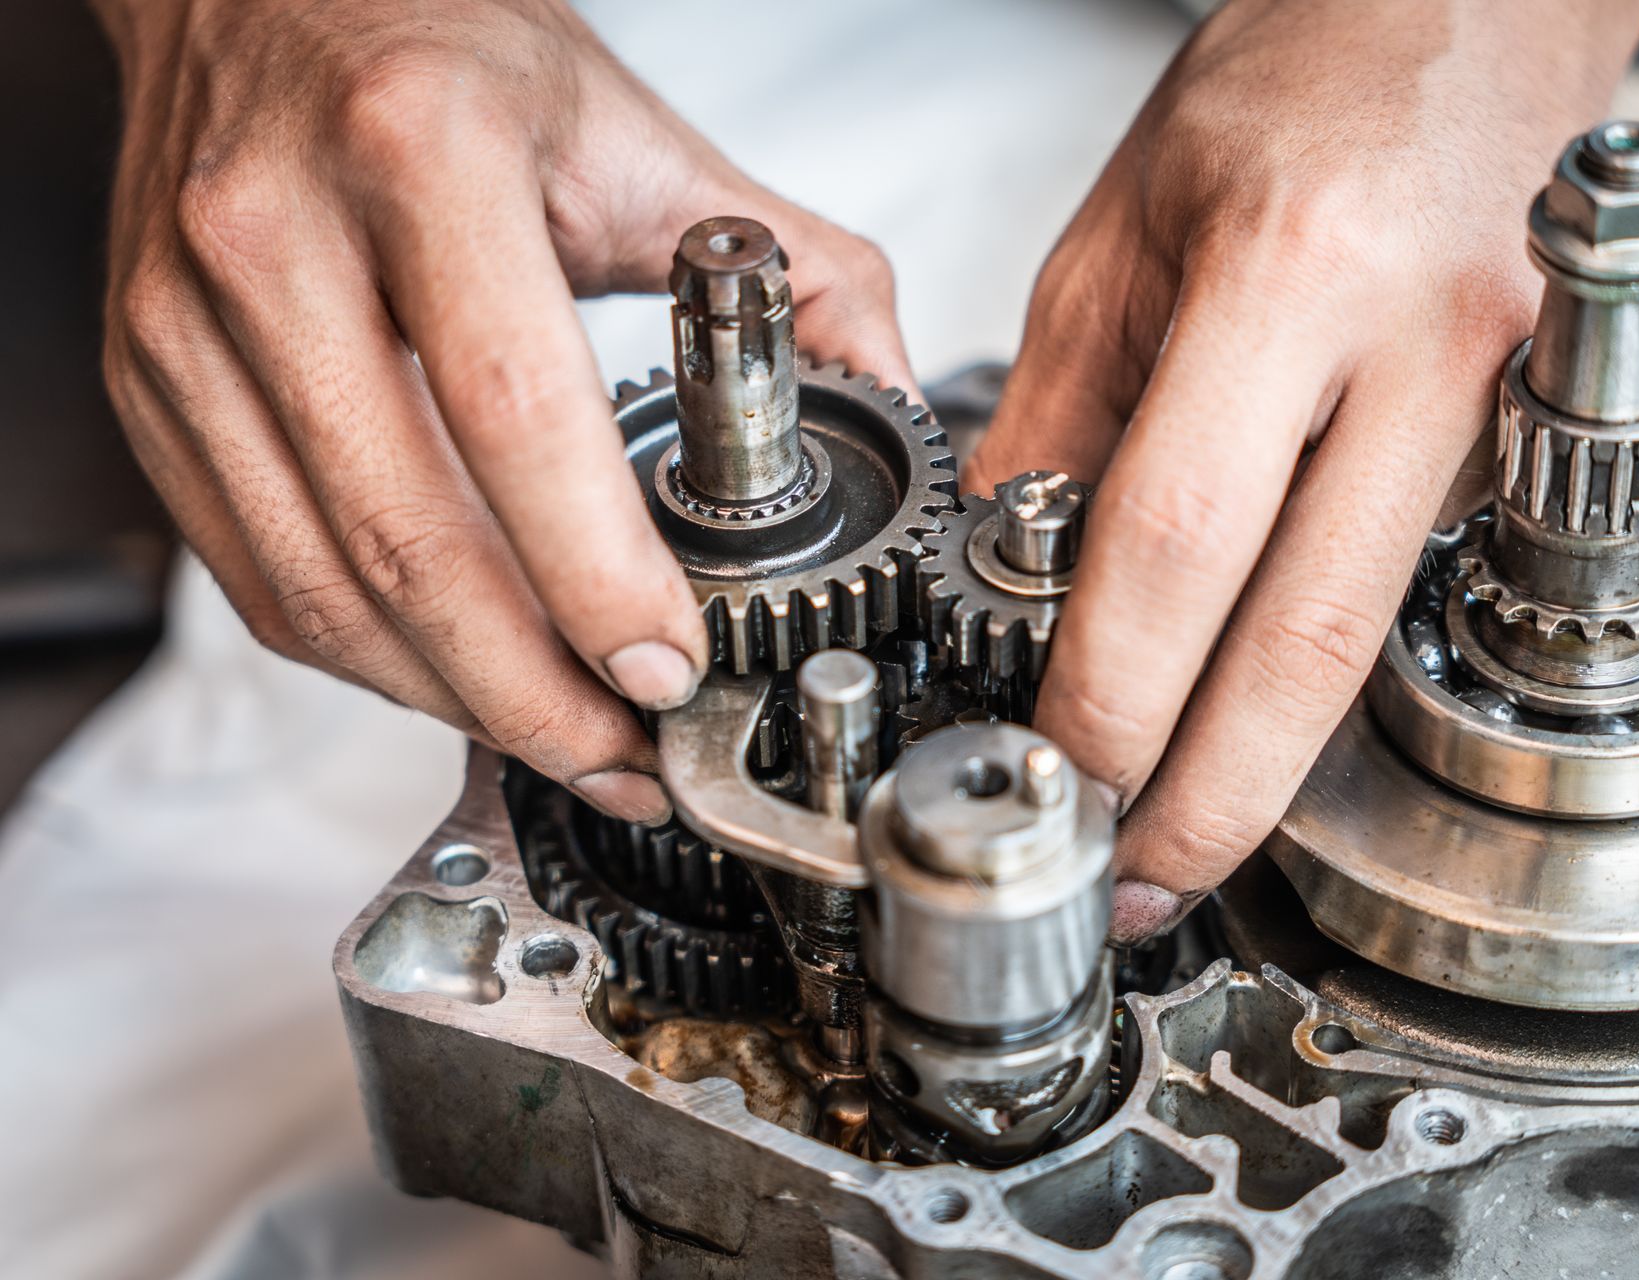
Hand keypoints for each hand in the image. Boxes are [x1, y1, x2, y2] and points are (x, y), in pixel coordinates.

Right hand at [93, 0, 910, 822]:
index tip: (667, 663)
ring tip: (564, 736)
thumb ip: (785, 264)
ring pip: (320, 584)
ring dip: (454, 698)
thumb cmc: (444, 49)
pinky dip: (368, 656)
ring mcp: (188, 317)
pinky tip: (457, 673)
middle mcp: (276, 231)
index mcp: (422, 152)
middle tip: (628, 750)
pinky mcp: (150, 384)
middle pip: (405, 536)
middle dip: (533, 690)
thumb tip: (886, 392)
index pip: (514, 410)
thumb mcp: (634, 130)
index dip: (595, 572)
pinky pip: (258, 573)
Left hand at [964, 0, 1638, 939]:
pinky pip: (1395, 589)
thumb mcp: (1119, 236)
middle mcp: (1418, 350)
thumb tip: (1006, 573)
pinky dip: (1311, 682)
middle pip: (1307, 648)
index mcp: (1293, 275)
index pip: (1180, 542)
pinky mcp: (1516, 442)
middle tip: (1130, 880)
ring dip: (1261, 765)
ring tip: (1170, 833)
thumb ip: (1057, 416)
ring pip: (1367, 644)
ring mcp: (1494, 404)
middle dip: (1206, 799)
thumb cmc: (1292, 85)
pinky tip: (1246, 724)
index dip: (1110, 692)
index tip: (1054, 770)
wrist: (1463, 22)